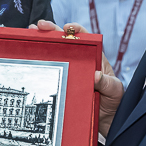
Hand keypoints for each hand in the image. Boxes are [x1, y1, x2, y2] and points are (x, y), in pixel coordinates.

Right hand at [34, 20, 122, 136]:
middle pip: (65, 42)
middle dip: (52, 31)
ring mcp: (71, 72)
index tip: (67, 28)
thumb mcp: (115, 91)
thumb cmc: (115, 101)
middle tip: (40, 26)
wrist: (107, 119)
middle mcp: (81, 62)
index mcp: (94, 58)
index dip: (76, 30)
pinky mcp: (63, 82)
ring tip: (31, 33)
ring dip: (43, 42)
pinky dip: (41, 63)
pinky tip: (31, 57)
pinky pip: (53, 71)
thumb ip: (108, 83)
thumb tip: (96, 76)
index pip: (85, 39)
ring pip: (56, 54)